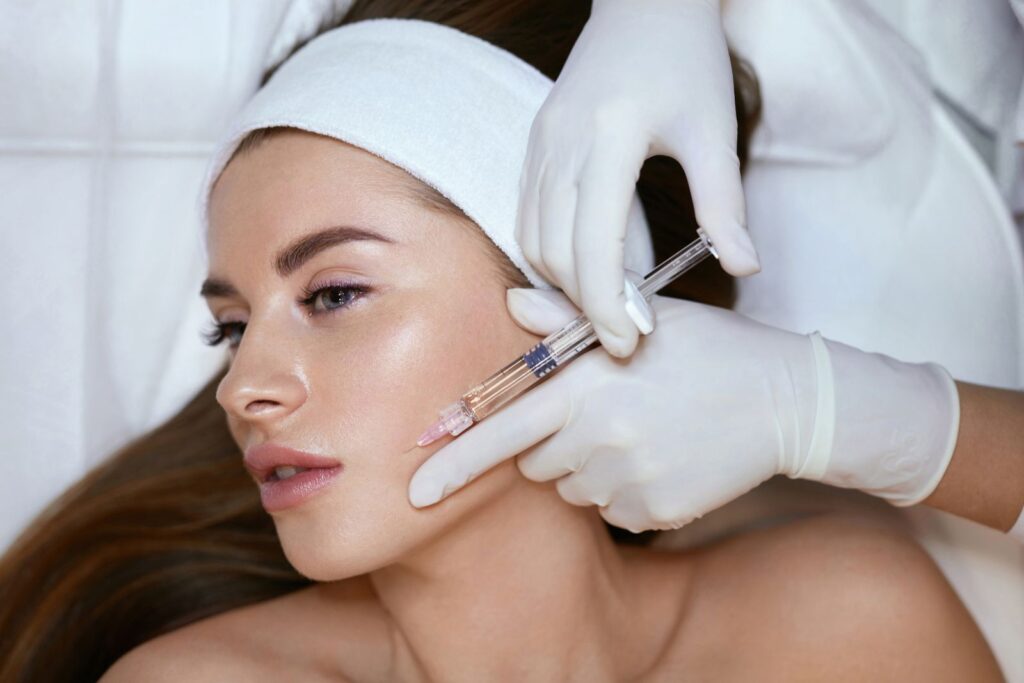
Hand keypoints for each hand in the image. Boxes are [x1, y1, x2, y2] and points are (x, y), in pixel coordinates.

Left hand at [409, 290, 958, 531]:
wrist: (787, 400)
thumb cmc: (707, 349)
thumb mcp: (641, 317)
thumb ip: (568, 319)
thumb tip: (514, 303)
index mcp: (588, 385)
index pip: (503, 427)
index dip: (454, 460)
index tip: (414, 488)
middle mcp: (601, 436)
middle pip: (534, 460)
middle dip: (550, 440)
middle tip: (603, 410)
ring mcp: (629, 479)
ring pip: (571, 486)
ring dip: (586, 464)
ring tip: (640, 429)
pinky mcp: (655, 511)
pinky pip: (611, 508)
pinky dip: (623, 487)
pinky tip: (663, 455)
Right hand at [517, 0, 759, 357]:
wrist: (644, 6)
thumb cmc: (686, 62)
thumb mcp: (714, 131)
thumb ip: (723, 203)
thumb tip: (743, 266)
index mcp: (608, 139)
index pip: (594, 247)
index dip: (607, 306)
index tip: (627, 344)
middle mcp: (561, 144)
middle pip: (555, 253)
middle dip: (585, 303)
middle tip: (625, 332)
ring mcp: (540, 144)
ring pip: (532, 239)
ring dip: (563, 282)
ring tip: (608, 301)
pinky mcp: (534, 144)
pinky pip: (526, 215)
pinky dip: (549, 252)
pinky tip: (584, 264)